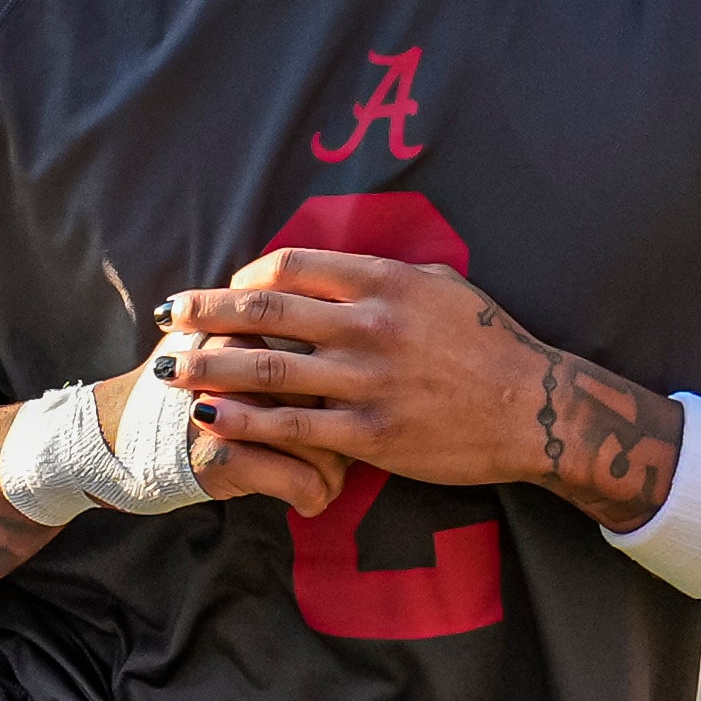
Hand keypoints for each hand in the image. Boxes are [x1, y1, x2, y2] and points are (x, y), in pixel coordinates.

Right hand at [92, 340, 348, 517]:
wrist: (114, 436)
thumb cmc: (182, 392)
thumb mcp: (215, 343)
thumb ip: (266, 328)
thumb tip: (337, 322)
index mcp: (242, 327)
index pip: (323, 350)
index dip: (346, 384)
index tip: (349, 406)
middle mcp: (236, 361)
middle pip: (328, 395)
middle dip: (349, 429)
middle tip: (348, 447)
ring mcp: (228, 409)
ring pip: (324, 440)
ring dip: (336, 471)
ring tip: (330, 479)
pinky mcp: (221, 456)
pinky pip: (301, 480)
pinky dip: (315, 496)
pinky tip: (310, 501)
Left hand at [154, 248, 682, 531]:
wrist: (534, 409)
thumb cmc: (489, 344)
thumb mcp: (442, 286)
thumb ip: (384, 275)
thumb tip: (335, 266)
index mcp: (384, 282)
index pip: (291, 266)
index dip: (245, 275)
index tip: (222, 288)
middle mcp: (369, 325)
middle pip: (264, 310)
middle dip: (205, 313)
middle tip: (167, 315)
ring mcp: (368, 381)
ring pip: (267, 368)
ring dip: (208, 366)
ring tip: (166, 369)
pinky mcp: (370, 434)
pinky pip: (291, 426)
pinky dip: (244, 420)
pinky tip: (209, 418)